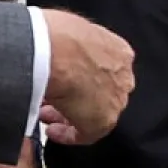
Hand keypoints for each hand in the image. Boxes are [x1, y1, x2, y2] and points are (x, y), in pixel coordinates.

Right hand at [40, 9, 134, 143]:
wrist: (55, 51)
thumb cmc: (56, 35)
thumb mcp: (70, 33)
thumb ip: (72, 47)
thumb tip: (56, 53)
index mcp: (118, 51)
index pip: (103, 69)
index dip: (81, 78)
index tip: (64, 80)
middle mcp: (123, 75)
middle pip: (100, 92)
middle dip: (76, 98)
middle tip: (51, 102)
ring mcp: (116, 98)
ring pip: (93, 113)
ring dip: (69, 116)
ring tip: (45, 114)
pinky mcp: (104, 121)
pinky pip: (87, 133)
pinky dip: (69, 134)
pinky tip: (53, 131)